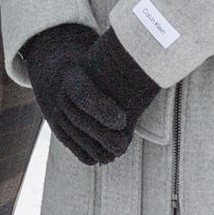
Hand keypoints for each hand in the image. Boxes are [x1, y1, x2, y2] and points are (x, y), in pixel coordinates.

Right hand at [20, 25, 131, 166]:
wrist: (56, 66)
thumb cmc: (93, 62)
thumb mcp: (102, 57)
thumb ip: (123, 63)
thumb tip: (159, 61)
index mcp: (72, 73)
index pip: (83, 94)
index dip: (102, 109)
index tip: (123, 121)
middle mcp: (58, 93)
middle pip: (78, 119)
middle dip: (101, 135)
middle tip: (122, 147)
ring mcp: (54, 110)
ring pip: (73, 134)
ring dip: (94, 148)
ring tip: (114, 155)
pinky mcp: (56, 125)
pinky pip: (69, 143)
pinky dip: (85, 152)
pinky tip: (100, 158)